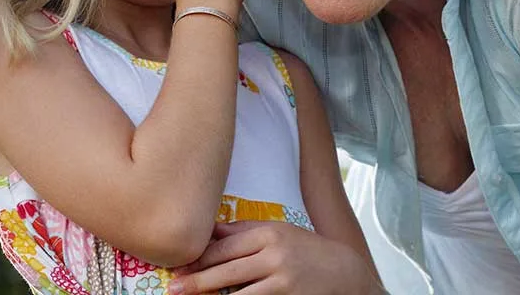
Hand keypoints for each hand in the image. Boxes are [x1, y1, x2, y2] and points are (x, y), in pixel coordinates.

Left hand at [168, 221, 382, 294]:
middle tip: (174, 289)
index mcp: (270, 233)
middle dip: (197, 281)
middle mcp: (275, 254)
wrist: (345, 274)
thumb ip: (244, 232)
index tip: (179, 266)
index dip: (199, 258)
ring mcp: (282, 280)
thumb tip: (209, 231)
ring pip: (237, 293)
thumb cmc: (307, 252)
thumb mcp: (279, 233)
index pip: (225, 246)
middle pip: (226, 269)